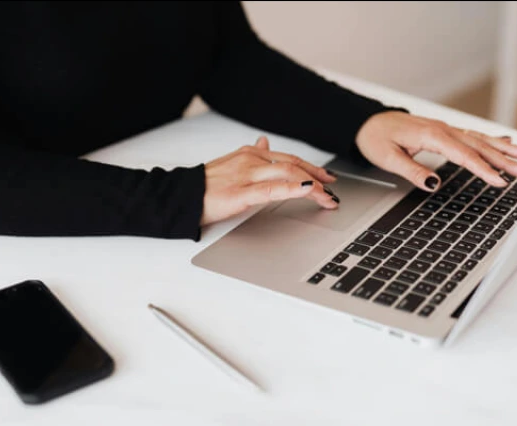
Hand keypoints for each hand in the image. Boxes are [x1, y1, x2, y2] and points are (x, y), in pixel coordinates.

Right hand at [201, 136, 339, 225]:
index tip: (326, 177)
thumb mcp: (232, 163)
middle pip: (294, 166)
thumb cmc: (205, 184)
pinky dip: (293, 189)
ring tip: (328, 198)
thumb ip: (252, 154)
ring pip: (288, 175)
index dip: (311, 167)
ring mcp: (247, 175)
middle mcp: (252, 160)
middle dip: (318, 177)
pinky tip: (308, 191)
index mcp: (250, 153)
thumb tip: (265, 141)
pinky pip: (272, 189)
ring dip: (313, 186)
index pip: (288, 159)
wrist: (182, 195)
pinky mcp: (241, 192)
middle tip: (334, 189)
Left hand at [355, 111, 516, 191]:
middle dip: (502, 159)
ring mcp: (443, 128)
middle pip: (477, 145)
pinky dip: (489, 139)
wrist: (367, 123)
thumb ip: (412, 171)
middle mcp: (441, 129)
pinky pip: (470, 135)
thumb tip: (433, 185)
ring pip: (478, 138)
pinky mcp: (442, 131)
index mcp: (430, 135)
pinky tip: (504, 142)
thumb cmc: (375, 139)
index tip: (499, 181)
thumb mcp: (388, 159)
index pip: (463, 155)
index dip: (483, 169)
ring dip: (501, 148)